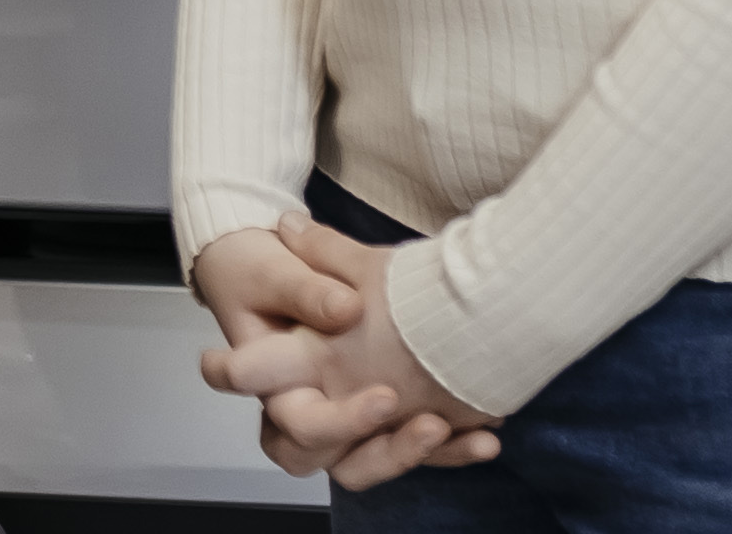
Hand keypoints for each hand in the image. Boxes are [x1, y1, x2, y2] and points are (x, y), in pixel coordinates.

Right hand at [198, 217, 498, 484]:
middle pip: (305, 445)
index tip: (266, 360)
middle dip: (344, 428)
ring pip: (362, 465)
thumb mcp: (283, 267)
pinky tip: (484, 437)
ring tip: (439, 426)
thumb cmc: (273, 273)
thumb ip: (309, 287)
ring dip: (400, 453)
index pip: (250, 379)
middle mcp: (305, 405)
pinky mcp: (391, 427)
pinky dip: (450, 452)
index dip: (246, 377)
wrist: (310, 276)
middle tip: (386, 398)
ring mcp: (350, 423)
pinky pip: (418, 456)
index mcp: (269, 366)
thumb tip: (345, 308)